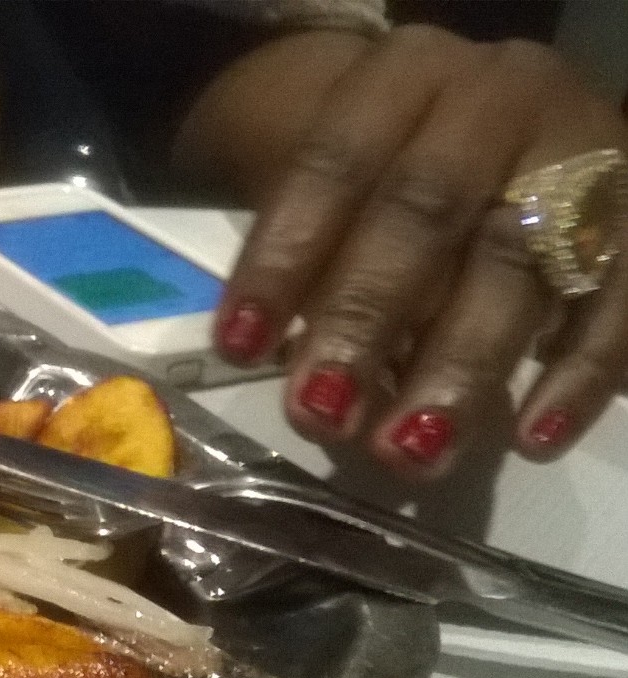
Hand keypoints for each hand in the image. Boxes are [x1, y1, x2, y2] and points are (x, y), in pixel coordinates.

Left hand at [208, 26, 627, 479]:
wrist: (495, 122)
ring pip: (522, 262)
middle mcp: (499, 95)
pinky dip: (579, 373)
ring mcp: (582, 148)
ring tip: (409, 448)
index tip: (241, 347)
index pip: (332, 163)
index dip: (284, 258)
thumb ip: (313, 262)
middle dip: (369, 319)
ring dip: (462, 365)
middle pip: (427, 210)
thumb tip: (291, 372)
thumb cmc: (390, 168)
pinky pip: (621, 296)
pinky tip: (532, 437)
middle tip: (322, 412)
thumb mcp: (340, 184)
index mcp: (402, 75)